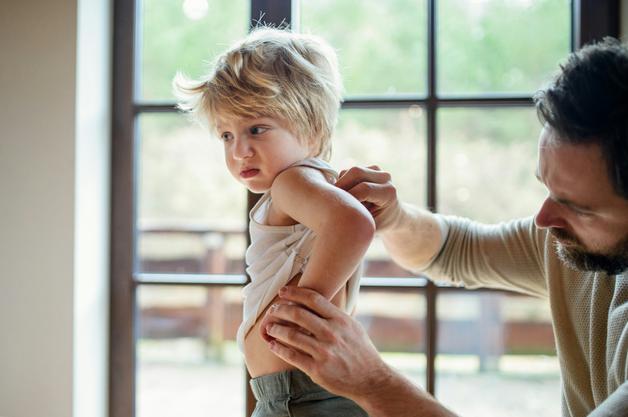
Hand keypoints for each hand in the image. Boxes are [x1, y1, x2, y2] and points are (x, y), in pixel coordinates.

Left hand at [263, 286, 392, 399]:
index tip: (282, 292)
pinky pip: (292, 356)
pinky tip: (273, 345)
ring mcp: (324, 352)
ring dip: (276, 329)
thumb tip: (314, 301)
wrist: (371, 379)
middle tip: (272, 311)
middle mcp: (332, 333)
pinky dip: (279, 348)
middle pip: (298, 314)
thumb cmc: (360, 351)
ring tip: (269, 328)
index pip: (313, 299)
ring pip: (292, 335)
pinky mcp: (317, 370)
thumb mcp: (352, 326)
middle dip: (281, 310)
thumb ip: (334, 315)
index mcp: (340, 320)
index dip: (294, 293)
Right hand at [335, 165, 401, 230]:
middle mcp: (384, 177)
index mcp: (388, 192)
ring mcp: (377, 171)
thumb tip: (336, 214)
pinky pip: (348, 172)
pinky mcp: (368, 169)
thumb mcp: (369, 227)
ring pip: (349, 172)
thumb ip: (356, 218)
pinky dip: (341, 183)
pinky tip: (344, 197)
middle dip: (340, 185)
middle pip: (356, 172)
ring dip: (339, 185)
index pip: (364, 189)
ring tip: (338, 202)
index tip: (336, 209)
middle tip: (329, 201)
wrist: (391, 216)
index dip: (347, 197)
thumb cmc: (379, 226)